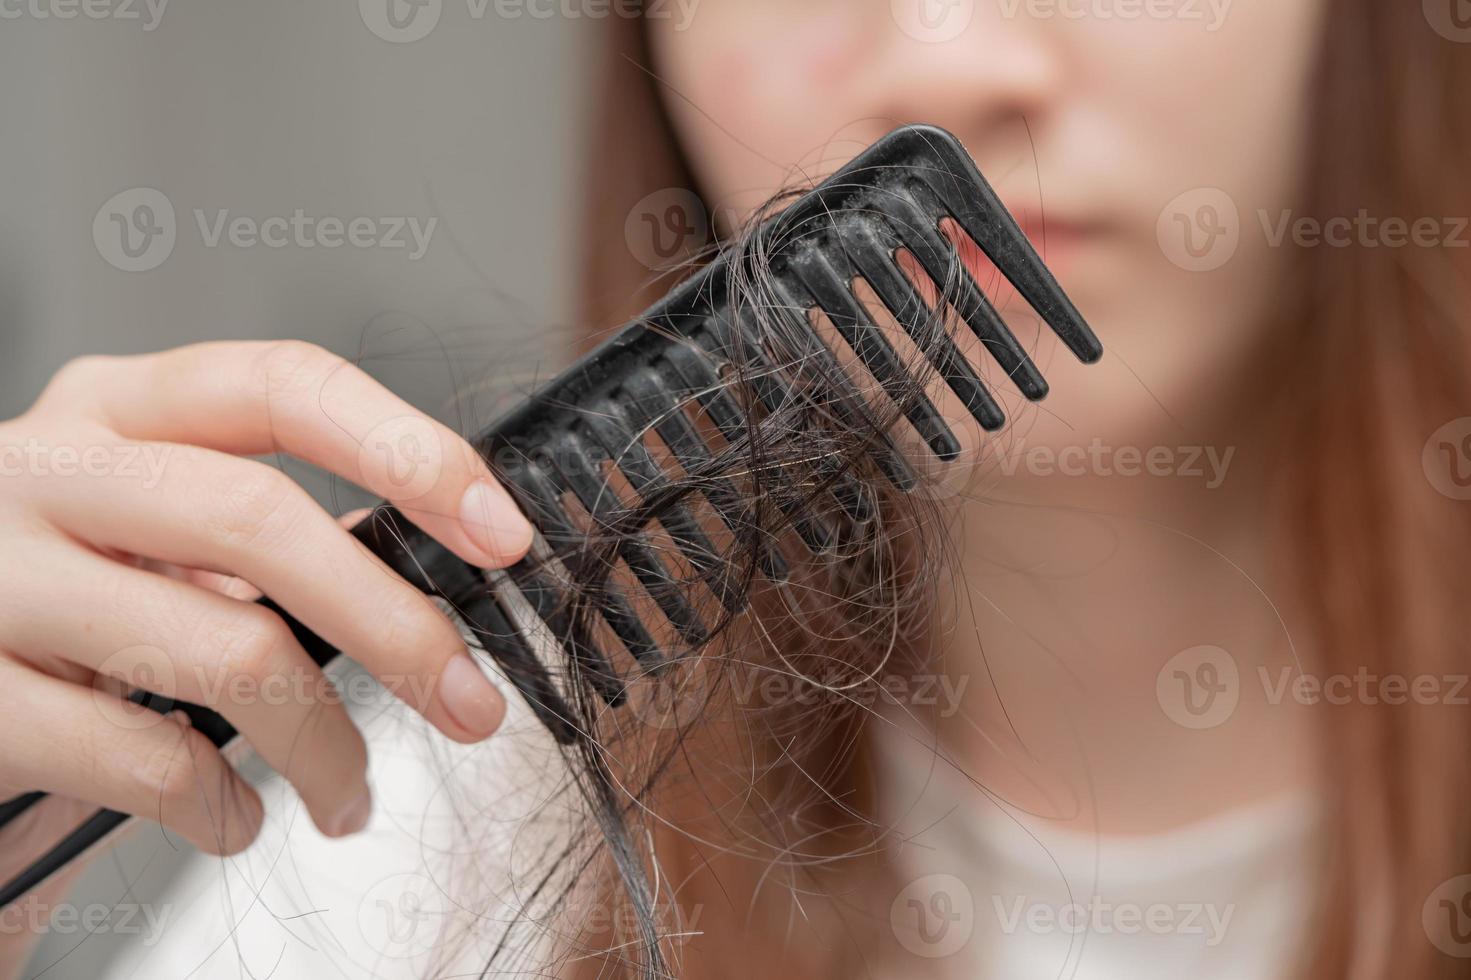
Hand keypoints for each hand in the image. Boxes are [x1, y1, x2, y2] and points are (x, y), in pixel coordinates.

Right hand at [0, 341, 532, 888]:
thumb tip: (415, 567)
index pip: (285, 385)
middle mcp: (44, 468)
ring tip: (349, 791)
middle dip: (395, 625)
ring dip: (326, 745)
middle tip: (468, 702)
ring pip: (224, 650)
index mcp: (114, 409)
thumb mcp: (141, 531)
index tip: (499, 529)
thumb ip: (250, 533)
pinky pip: (144, 758)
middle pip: (261, 519)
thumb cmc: (48, 602)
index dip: (409, 449)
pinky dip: (222, 806)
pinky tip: (233, 814)